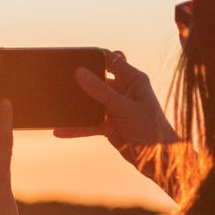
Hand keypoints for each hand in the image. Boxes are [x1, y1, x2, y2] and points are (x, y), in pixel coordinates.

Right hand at [60, 51, 187, 195]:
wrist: (156, 157)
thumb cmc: (148, 127)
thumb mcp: (121, 106)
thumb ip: (100, 89)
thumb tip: (79, 72)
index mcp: (133, 80)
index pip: (112, 60)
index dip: (95, 57)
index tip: (76, 56)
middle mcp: (124, 91)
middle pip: (98, 81)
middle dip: (82, 80)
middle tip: (61, 77)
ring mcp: (116, 109)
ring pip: (92, 103)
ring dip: (78, 105)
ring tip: (58, 102)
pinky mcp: (110, 126)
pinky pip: (90, 124)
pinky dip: (77, 128)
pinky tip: (60, 131)